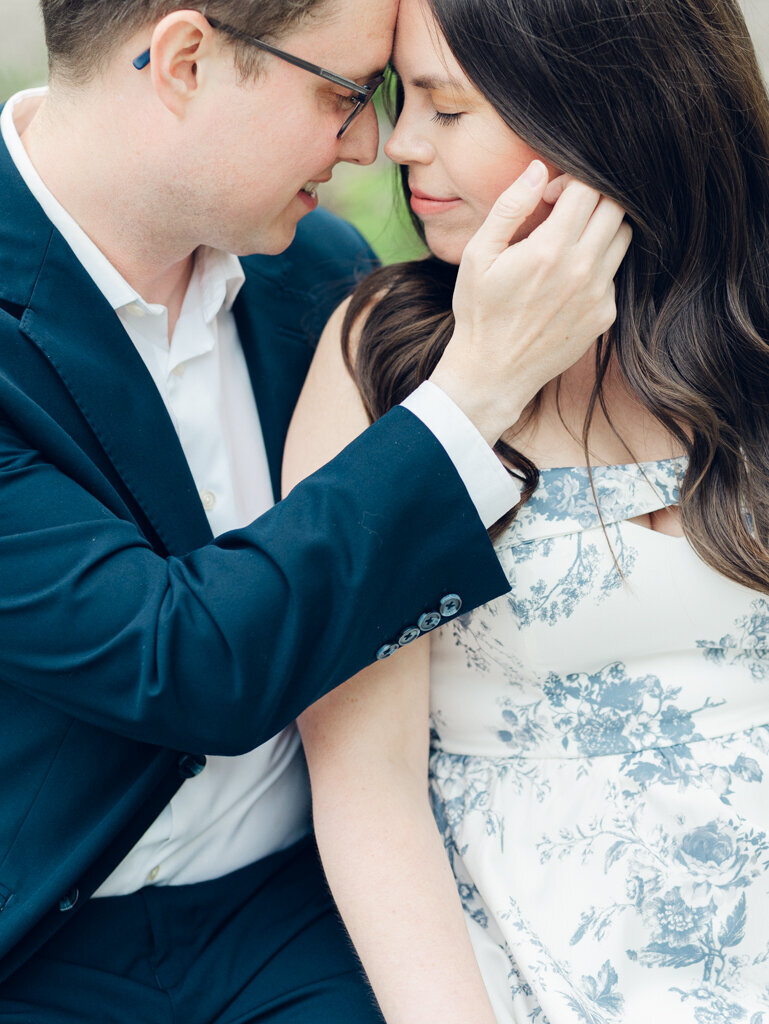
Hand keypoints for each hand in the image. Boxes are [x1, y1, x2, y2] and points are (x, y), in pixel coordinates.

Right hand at [430, 160, 631, 444]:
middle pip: (614, 208)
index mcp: (550, 249)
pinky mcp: (604, 315)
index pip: (587, 189)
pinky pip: (614, 273)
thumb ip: (509, 207)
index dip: (570, 180)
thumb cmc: (479, 312)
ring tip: (569, 240)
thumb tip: (538, 169)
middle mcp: (582, 269)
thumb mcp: (478, 255)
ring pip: (622, 237)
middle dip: (591, 199)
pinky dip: (597, 264)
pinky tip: (567, 278)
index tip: (550, 195)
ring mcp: (598, 294)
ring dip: (601, 228)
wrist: (493, 373)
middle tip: (563, 212)